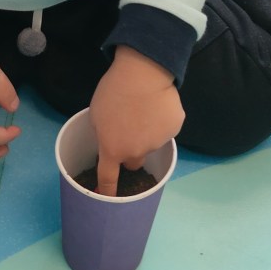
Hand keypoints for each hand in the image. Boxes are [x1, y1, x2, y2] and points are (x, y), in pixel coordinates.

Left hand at [89, 45, 183, 196]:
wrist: (142, 71)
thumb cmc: (113, 89)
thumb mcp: (96, 114)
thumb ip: (103, 135)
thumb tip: (112, 143)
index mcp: (113, 149)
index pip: (108, 179)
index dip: (107, 191)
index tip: (107, 198)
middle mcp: (136, 152)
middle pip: (134, 161)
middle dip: (132, 151)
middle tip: (130, 128)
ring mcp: (157, 142)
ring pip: (152, 143)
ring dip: (148, 133)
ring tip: (145, 108)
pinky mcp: (174, 129)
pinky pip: (167, 129)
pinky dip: (163, 121)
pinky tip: (159, 104)